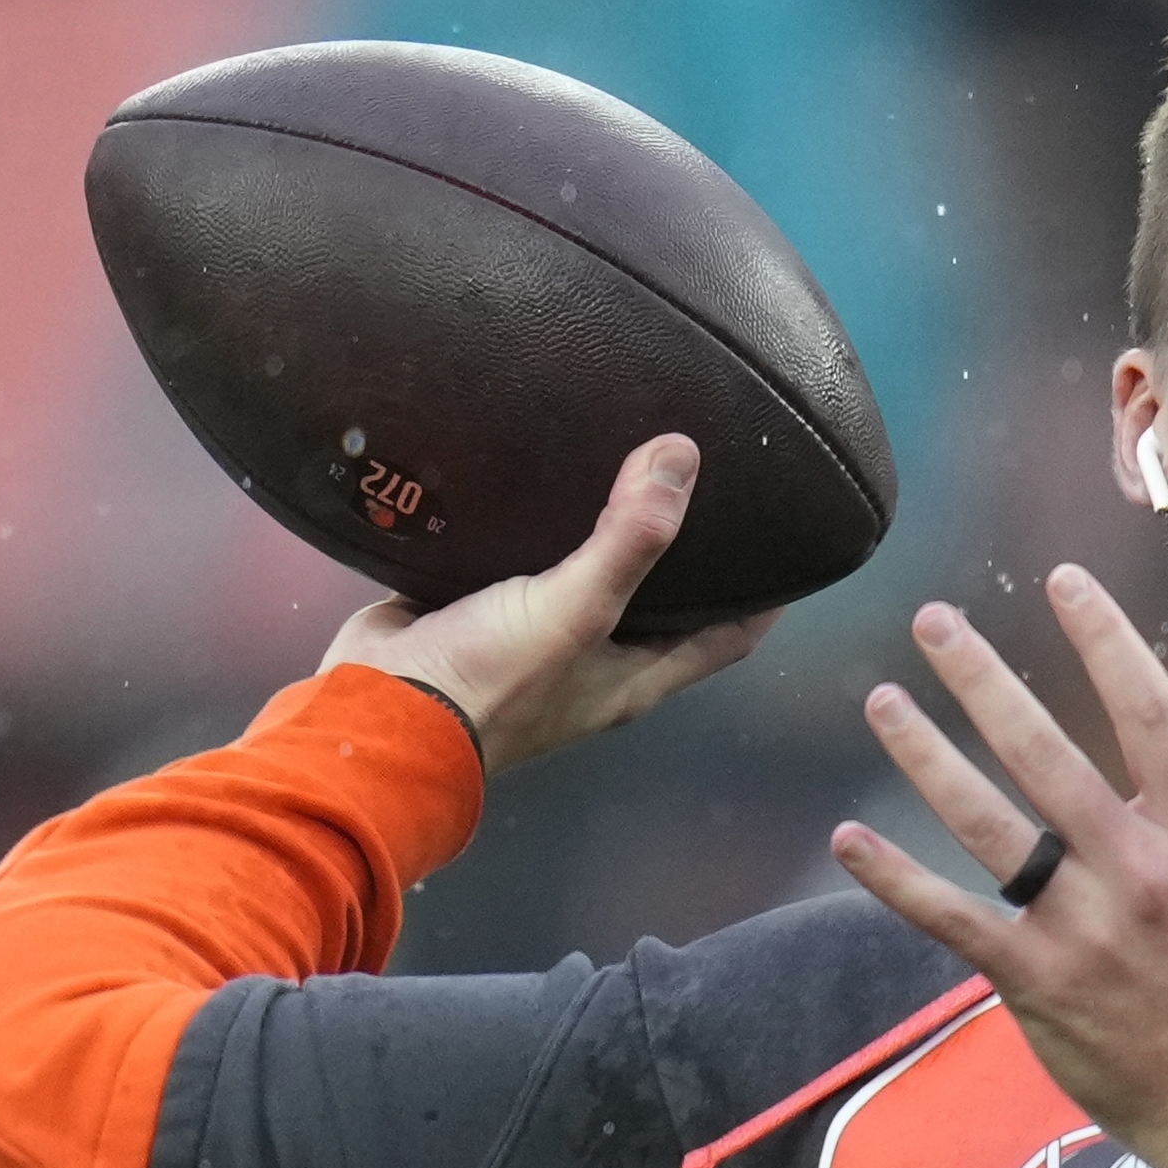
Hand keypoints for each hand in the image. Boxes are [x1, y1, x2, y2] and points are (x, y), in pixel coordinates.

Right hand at [321, 434, 776, 776]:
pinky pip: (522, 558)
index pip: (727, 634)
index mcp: (635, 676)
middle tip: (710, 474)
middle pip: (662, 599)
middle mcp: (595, 658)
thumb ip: (630, 540)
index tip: (790, 535)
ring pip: (588, 573)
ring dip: (607, 529)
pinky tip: (544, 470)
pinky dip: (538, 522)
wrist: (377, 712)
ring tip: (631, 455)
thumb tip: (683, 456)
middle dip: (687, 548)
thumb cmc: (492, 683)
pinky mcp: (480, 606)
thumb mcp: (575, 610)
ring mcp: (535, 634)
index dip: (764, 593)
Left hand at [831, 566, 1167, 1167]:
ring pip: (990, 824)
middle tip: (933, 621)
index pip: (1147, 715)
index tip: (1061, 581)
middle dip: (984, 679)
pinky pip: (953, 918)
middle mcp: (1138, 869)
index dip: (1102, 641)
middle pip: (1047, 753)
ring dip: (927, 756)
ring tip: (884, 702)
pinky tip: (848, 838)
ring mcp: (1082, 926)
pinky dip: (896, 880)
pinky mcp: (1035, 979)